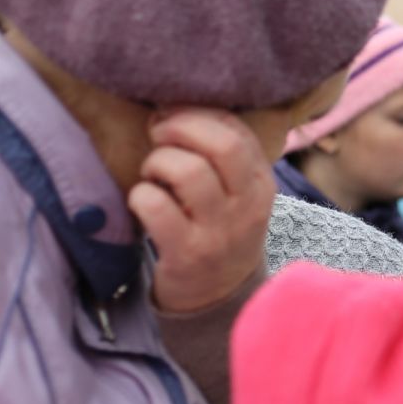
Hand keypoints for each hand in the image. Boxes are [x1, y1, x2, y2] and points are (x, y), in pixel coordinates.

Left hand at [130, 109, 275, 314]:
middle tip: (159, 136)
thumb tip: (172, 107)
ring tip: (153, 175)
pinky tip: (143, 202)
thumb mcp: (239, 194)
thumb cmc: (220, 230)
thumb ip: (223, 155)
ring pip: (186, 171)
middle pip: (221, 145)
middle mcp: (247, 205)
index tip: (172, 115)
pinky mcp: (187, 253)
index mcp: (262, 183)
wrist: (219, 296)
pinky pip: (155, 206)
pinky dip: (140, 195)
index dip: (198, 113)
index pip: (238, 131)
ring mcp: (219, 231)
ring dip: (158, 163)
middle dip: (180, 128)